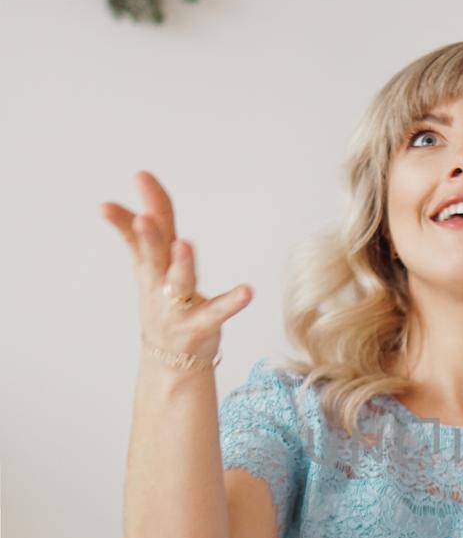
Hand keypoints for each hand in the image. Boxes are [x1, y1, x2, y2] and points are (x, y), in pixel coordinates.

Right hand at [100, 170, 253, 360]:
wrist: (169, 361)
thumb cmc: (164, 304)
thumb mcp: (154, 267)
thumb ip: (155, 230)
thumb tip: (146, 189)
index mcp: (150, 266)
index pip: (142, 232)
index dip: (146, 205)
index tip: (141, 175)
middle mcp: (159, 284)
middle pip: (152, 255)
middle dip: (148, 236)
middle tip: (143, 218)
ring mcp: (177, 307)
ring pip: (179, 282)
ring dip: (181, 263)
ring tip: (185, 245)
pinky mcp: (200, 326)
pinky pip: (216, 312)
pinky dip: (231, 301)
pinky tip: (247, 291)